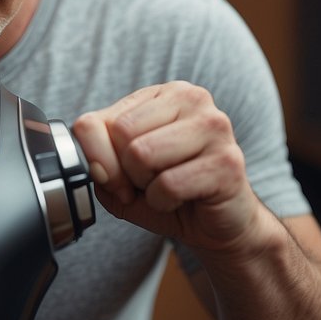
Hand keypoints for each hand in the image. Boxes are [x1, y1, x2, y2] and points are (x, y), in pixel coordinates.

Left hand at [72, 81, 264, 255]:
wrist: (218, 226)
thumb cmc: (169, 192)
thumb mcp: (121, 173)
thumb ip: (97, 159)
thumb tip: (93, 164)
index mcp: (162, 93)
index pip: (95, 120)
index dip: (97, 159)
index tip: (118, 177)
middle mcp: (192, 98)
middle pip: (120, 133)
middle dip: (125, 172)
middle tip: (150, 182)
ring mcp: (214, 126)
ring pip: (141, 155)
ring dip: (146, 186)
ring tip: (168, 187)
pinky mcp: (227, 161)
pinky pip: (167, 184)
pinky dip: (164, 202)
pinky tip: (184, 199)